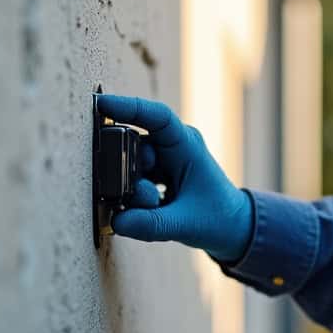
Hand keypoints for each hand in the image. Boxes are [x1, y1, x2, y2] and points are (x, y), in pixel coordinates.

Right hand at [95, 94, 252, 261]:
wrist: (230, 227)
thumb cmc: (217, 217)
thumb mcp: (186, 223)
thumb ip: (152, 224)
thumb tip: (117, 221)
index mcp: (187, 145)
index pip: (158, 117)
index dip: (130, 107)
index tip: (102, 105)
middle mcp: (172, 146)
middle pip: (134, 144)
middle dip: (130, 171)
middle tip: (148, 197)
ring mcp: (161, 159)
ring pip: (130, 164)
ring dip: (134, 188)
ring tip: (155, 205)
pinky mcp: (152, 174)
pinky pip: (131, 179)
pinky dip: (133, 196)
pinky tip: (149, 209)